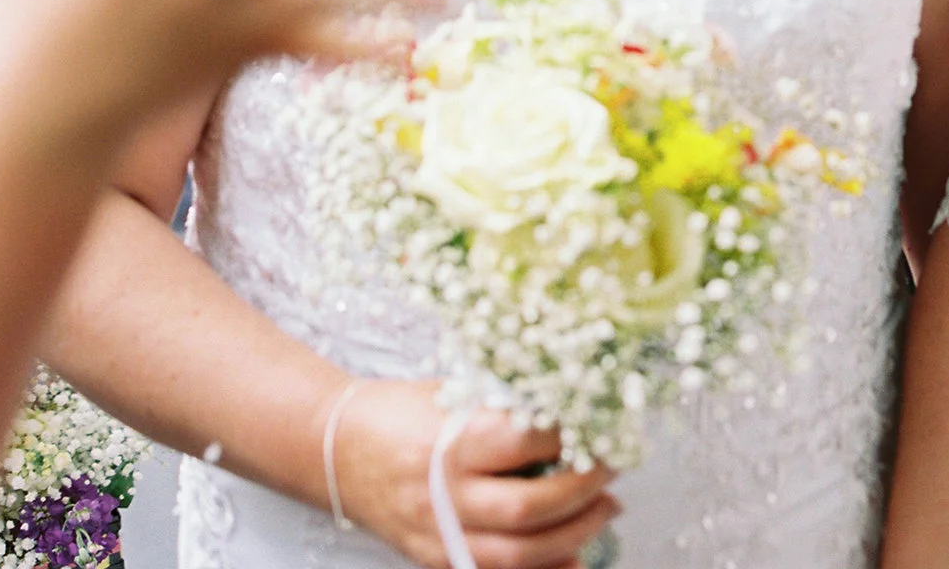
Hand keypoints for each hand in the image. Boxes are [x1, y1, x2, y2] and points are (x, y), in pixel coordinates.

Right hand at [333, 379, 618, 568]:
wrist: (336, 447)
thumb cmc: (399, 412)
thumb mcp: (455, 396)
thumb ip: (508, 411)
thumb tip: (576, 419)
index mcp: (449, 444)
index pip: (526, 443)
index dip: (572, 436)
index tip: (602, 424)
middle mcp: (440, 496)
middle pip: (526, 509)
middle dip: (583, 492)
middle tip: (613, 470)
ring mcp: (435, 534)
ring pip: (515, 555)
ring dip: (573, 535)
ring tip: (605, 509)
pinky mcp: (432, 557)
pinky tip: (574, 555)